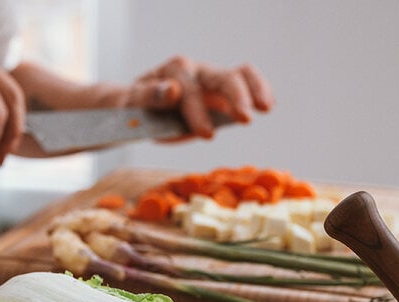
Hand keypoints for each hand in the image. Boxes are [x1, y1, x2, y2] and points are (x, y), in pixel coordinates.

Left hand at [126, 56, 273, 137]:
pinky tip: (267, 105)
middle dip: (234, 97)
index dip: (197, 111)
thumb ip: (149, 96)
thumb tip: (173, 90)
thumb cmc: (135, 106)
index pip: (190, 89)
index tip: (206, 133)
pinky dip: (259, 91)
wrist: (138, 105)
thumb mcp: (132, 103)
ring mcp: (210, 79)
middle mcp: (195, 70)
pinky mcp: (221, 91)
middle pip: (221, 77)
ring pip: (240, 74)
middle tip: (244, 119)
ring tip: (265, 108)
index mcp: (173, 71)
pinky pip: (246, 82)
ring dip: (254, 90)